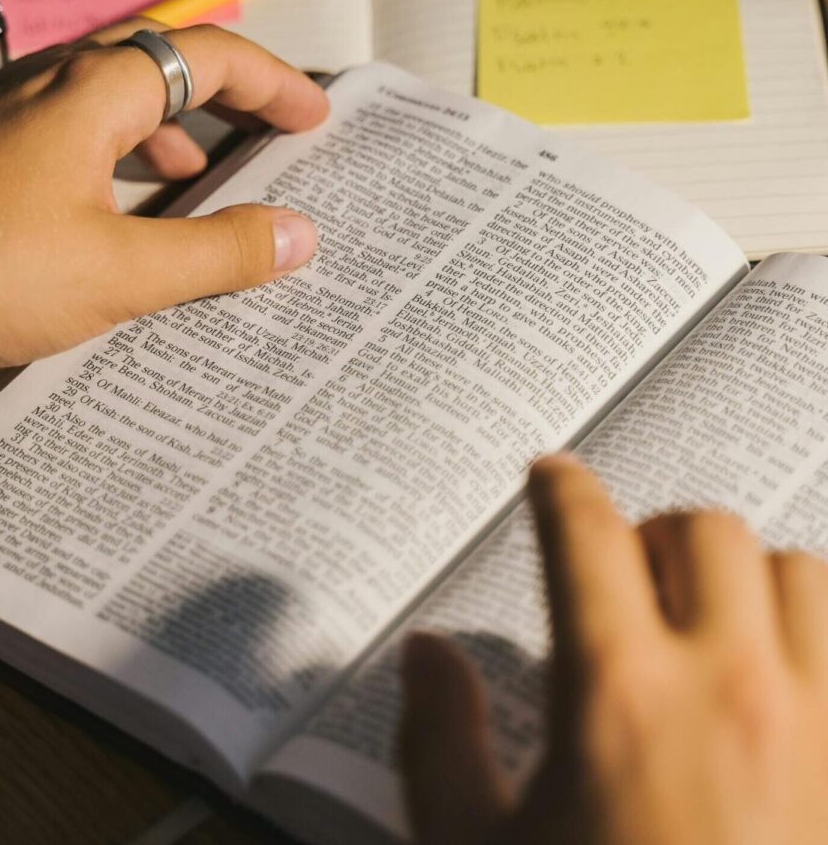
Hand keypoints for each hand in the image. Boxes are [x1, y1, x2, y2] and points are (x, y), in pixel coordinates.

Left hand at [0, 20, 328, 438]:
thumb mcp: (121, 272)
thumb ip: (218, 252)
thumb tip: (299, 236)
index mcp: (91, 91)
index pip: (208, 56)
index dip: (272, 82)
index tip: (314, 116)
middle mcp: (48, 84)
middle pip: (161, 63)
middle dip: (227, 97)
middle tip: (273, 132)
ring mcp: (7, 114)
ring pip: (112, 99)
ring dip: (172, 130)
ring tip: (205, 177)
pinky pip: (73, 131)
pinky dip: (120, 155)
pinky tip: (122, 208)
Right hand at [399, 454, 827, 844]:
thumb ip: (437, 738)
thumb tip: (426, 652)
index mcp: (618, 696)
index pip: (583, 531)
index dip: (558, 486)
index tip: (549, 475)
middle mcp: (731, 689)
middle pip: (705, 529)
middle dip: (655, 533)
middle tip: (625, 574)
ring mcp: (824, 730)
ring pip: (803, 574)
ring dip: (750, 580)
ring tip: (712, 625)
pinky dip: (819, 637)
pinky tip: (781, 682)